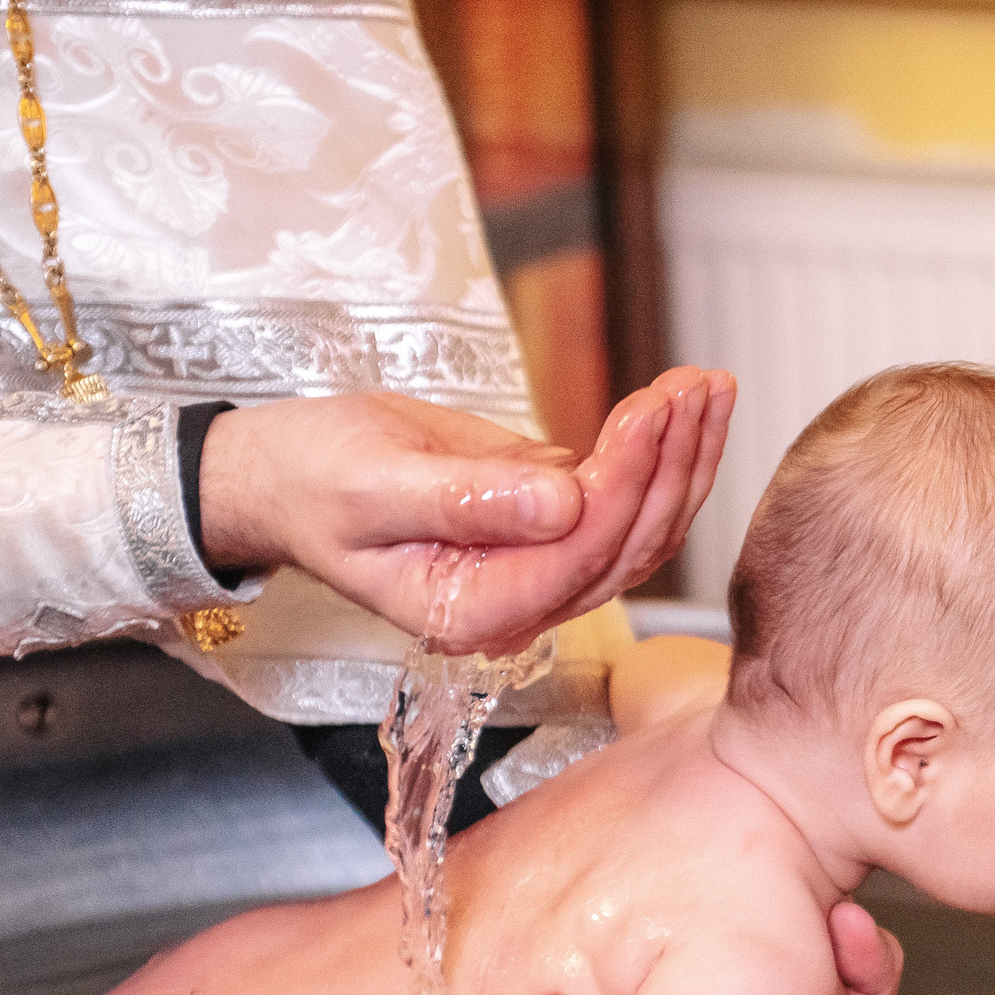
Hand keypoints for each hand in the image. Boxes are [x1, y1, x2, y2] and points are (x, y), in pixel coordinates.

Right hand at [198, 368, 735, 654]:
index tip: (649, 410)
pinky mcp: (553, 527)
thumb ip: (464, 501)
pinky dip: (662, 454)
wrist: (287, 473)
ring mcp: (544, 567)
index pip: (578, 554)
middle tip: (697, 386)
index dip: (624, 484)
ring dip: (683, 456)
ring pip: (642, 527)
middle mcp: (522, 601)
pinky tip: (686, 404)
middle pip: (627, 545)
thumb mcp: (371, 484)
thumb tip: (559, 504)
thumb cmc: (313, 480)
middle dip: (671, 462)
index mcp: (476, 610)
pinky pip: (628, 502)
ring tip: (706, 385)